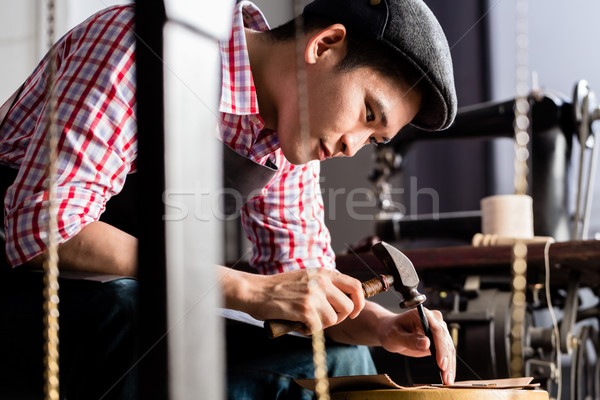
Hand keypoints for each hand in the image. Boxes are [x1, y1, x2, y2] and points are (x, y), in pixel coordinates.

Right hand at [242, 268, 364, 333]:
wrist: (256, 291)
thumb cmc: (279, 288)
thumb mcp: (307, 277)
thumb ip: (325, 285)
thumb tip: (345, 301)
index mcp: (324, 273)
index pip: (356, 286)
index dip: (359, 302)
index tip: (352, 312)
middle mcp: (321, 282)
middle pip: (348, 307)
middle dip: (338, 318)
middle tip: (322, 319)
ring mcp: (314, 295)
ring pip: (333, 320)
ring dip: (321, 325)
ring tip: (305, 319)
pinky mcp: (305, 309)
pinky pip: (318, 328)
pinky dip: (308, 330)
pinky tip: (297, 323)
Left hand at [376, 307, 455, 384]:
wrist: (390, 331)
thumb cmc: (390, 331)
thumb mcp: (394, 336)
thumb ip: (409, 339)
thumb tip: (426, 344)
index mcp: (423, 314)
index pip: (437, 330)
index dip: (441, 347)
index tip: (441, 363)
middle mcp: (434, 320)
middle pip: (445, 341)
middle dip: (447, 360)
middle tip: (446, 378)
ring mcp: (438, 330)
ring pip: (449, 349)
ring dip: (450, 366)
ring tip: (448, 381)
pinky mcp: (439, 340)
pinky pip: (446, 353)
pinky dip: (448, 366)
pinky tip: (447, 376)